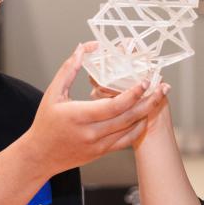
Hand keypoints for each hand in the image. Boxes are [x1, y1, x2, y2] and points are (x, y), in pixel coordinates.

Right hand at [27, 43, 166, 175]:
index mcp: (79, 116)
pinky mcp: (102, 152)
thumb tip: (82, 48)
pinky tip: (145, 116)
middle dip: (149, 101)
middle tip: (163, 87)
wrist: (40, 155)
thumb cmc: (45, 122)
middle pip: (128, 117)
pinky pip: (126, 141)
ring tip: (159, 97)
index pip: (114, 106)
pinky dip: (138, 128)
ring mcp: (98, 145)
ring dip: (147, 113)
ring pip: (130, 129)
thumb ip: (68, 69)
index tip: (144, 81)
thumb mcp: (53, 93)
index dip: (132, 94)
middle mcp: (91, 133)